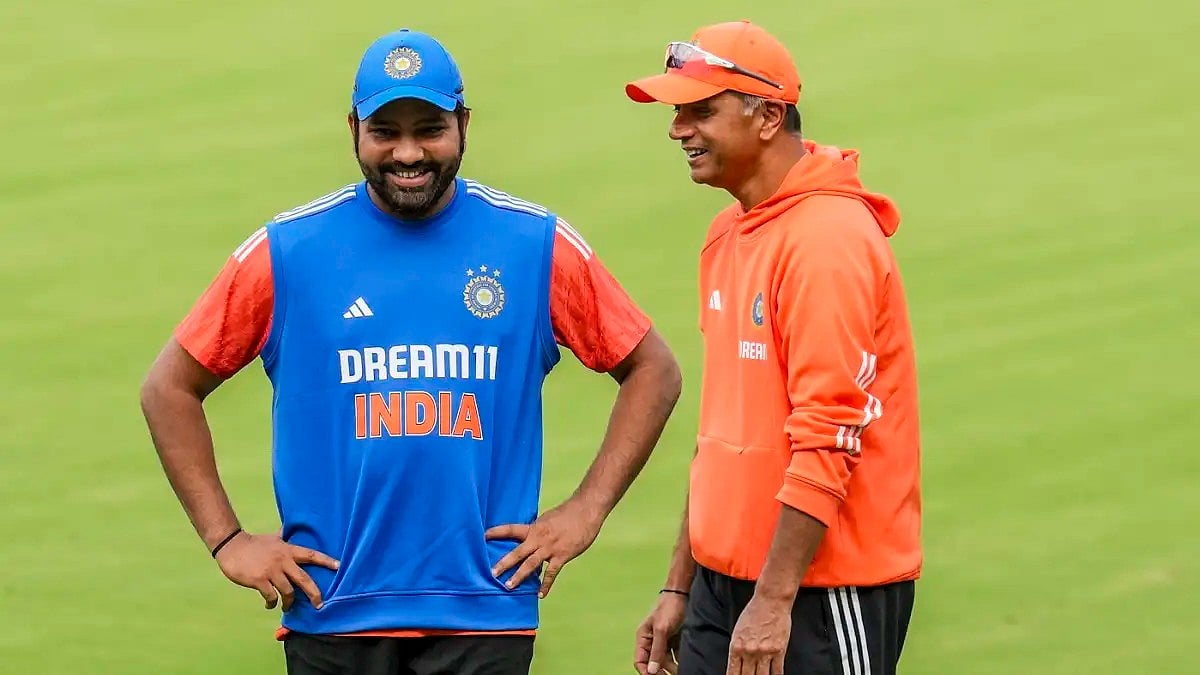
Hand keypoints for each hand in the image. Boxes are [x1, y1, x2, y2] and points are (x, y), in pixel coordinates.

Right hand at [214, 531, 339, 610]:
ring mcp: (271, 571)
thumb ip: (284, 536)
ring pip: (288, 592)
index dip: (326, 560)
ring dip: (289, 603)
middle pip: (304, 579)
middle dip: (314, 593)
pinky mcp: (259, 580)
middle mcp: (283, 561)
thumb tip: (290, 527)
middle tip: (319, 605)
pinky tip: (270, 605)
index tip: (339, 566)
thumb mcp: (273, 538)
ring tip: (287, 607)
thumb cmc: (253, 543)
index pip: (311, 555)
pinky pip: (271, 596)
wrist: (231, 546)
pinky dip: (272, 603)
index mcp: (288, 550)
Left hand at [485, 498, 604, 597]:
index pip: (510, 529)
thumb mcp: (547, 519)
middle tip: (491, 572)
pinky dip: (546, 585)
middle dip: (504, 563)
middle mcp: (539, 538)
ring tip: (508, 586)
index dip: (496, 532)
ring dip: (519, 576)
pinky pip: (552, 573)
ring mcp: (550, 548)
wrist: (586, 511)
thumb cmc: (568, 513)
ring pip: (531, 564)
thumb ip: (538, 531)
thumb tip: (530, 539)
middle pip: (517, 552)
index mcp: (534, 528)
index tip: (482, 536)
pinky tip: (540, 595)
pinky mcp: (562, 556)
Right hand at [634, 591, 686, 674]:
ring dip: (672, 667)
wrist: (683, 593)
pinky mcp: (674, 639)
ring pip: (665, 661)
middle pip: (653, 663)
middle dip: (661, 671)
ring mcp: (663, 640)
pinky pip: (675, 655)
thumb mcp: (662, 629)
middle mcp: (651, 640)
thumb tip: (651, 670)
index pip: (640, 661)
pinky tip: (686, 664)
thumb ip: (657, 650)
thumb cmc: (669, 607)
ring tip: (681, 671)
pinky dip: (679, 661)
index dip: (647, 672)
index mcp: (643, 637)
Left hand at [727, 596, 791, 674]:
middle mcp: (749, 652)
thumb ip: (738, 649)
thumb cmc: (754, 613)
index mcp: (736, 647)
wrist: (770, 601)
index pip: (733, 672)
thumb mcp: (738, 631)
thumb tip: (738, 664)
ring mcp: (765, 652)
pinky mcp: (779, 651)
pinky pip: (777, 671)